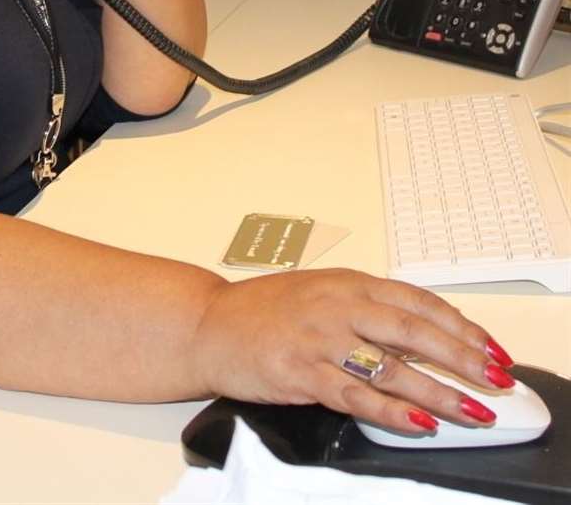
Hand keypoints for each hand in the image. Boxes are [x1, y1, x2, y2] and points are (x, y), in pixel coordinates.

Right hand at [196, 268, 513, 433]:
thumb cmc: (263, 310)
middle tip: (495, 377)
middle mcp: (336, 306)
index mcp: (346, 282)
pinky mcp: (300, 372)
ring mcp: (318, 340)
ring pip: (390, 366)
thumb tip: (422, 331)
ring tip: (470, 410)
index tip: (490, 347)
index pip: (416, 300)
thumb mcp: (320, 293)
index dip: (459, 324)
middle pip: (412, 330)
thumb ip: (365, 306)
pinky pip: (355, 394)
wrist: (209, 323)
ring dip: (437, 391)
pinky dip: (390, 410)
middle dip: (461, 356)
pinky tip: (416, 422)